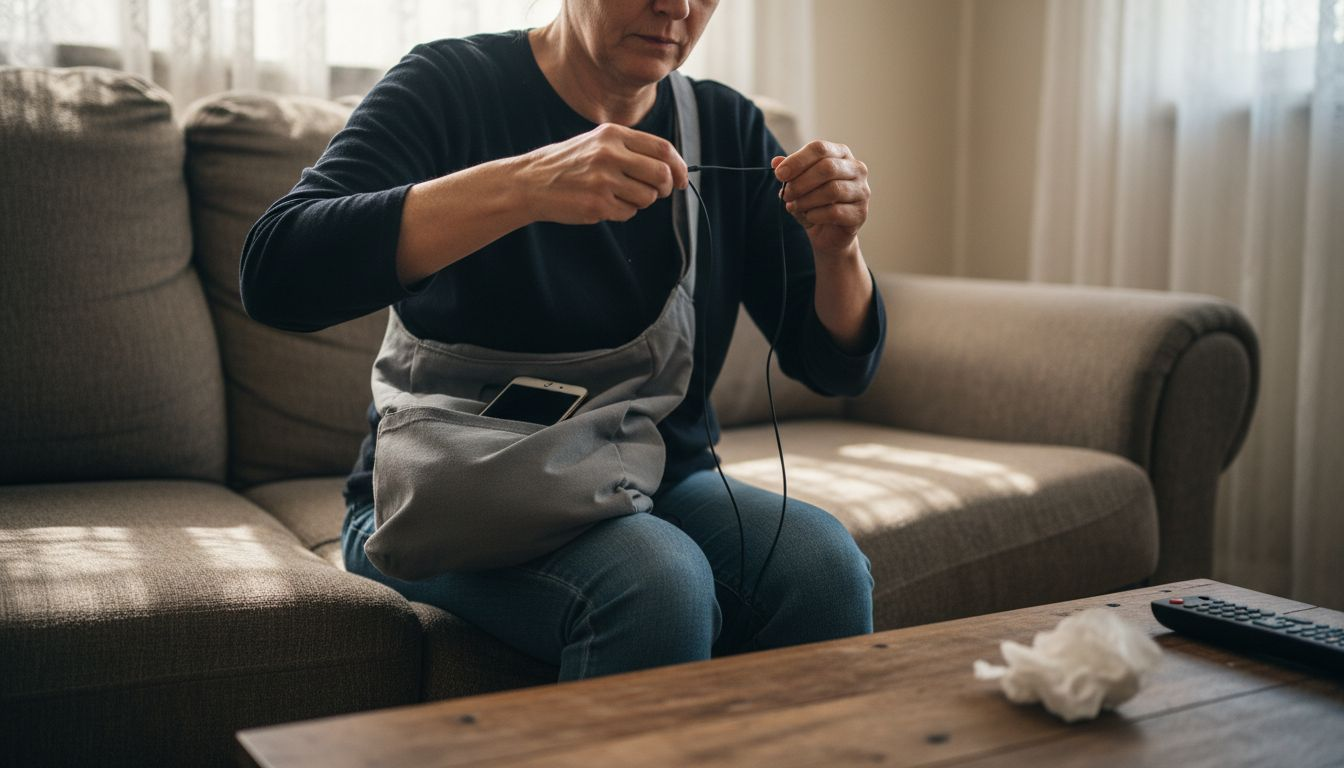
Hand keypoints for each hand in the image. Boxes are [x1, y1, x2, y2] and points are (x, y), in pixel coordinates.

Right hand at [520, 123, 688, 224]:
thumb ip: (631, 150)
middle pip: (661, 174)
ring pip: (647, 197)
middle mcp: (609, 154)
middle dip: (665, 188)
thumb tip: (670, 169)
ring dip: (640, 202)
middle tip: (657, 193)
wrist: (530, 182)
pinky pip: (629, 213)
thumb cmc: (568, 164)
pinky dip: (622, 212)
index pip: (662, 149)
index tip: (681, 180)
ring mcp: (603, 180)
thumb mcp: (597, 142)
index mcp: (612, 134)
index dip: (679, 167)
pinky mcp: (597, 204)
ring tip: (618, 196)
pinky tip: (602, 204)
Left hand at [772, 140, 869, 258]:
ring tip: (794, 206)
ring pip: (832, 190)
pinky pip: (835, 212)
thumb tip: (776, 162)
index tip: (780, 174)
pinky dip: (816, 215)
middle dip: (801, 182)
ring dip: (807, 200)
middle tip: (786, 194)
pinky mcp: (860, 213)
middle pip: (827, 168)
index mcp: (840, 154)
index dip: (797, 160)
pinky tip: (809, 217)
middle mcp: (856, 169)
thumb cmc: (814, 204)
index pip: (819, 148)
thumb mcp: (798, 186)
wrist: (828, 234)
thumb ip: (790, 172)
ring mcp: (862, 191)